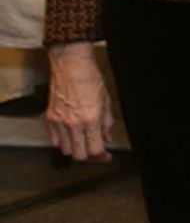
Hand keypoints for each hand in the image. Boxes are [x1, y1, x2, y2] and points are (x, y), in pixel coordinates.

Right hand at [46, 41, 114, 162]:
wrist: (71, 64)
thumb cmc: (90, 77)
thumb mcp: (107, 100)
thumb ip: (107, 123)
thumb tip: (107, 138)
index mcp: (91, 119)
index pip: (95, 150)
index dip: (102, 157)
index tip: (106, 156)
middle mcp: (74, 123)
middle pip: (80, 155)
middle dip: (90, 156)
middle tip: (96, 151)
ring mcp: (59, 122)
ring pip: (66, 150)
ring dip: (76, 150)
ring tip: (84, 142)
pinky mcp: (49, 118)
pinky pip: (54, 141)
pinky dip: (62, 143)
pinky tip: (70, 136)